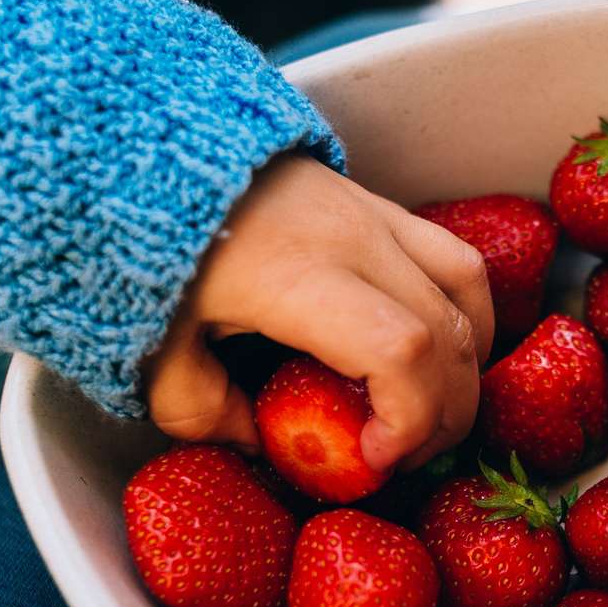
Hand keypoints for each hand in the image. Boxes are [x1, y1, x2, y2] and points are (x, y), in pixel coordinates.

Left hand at [147, 156, 495, 470]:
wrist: (142, 147)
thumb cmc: (141, 248)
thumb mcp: (153, 350)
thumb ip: (202, 411)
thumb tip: (260, 443)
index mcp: (295, 276)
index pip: (399, 349)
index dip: (409, 419)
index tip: (374, 459)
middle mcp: (351, 238)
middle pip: (447, 333)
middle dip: (443, 413)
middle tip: (402, 459)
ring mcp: (370, 212)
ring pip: (465, 290)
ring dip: (466, 364)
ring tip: (431, 413)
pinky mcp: (374, 201)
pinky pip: (452, 258)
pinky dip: (463, 314)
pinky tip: (439, 355)